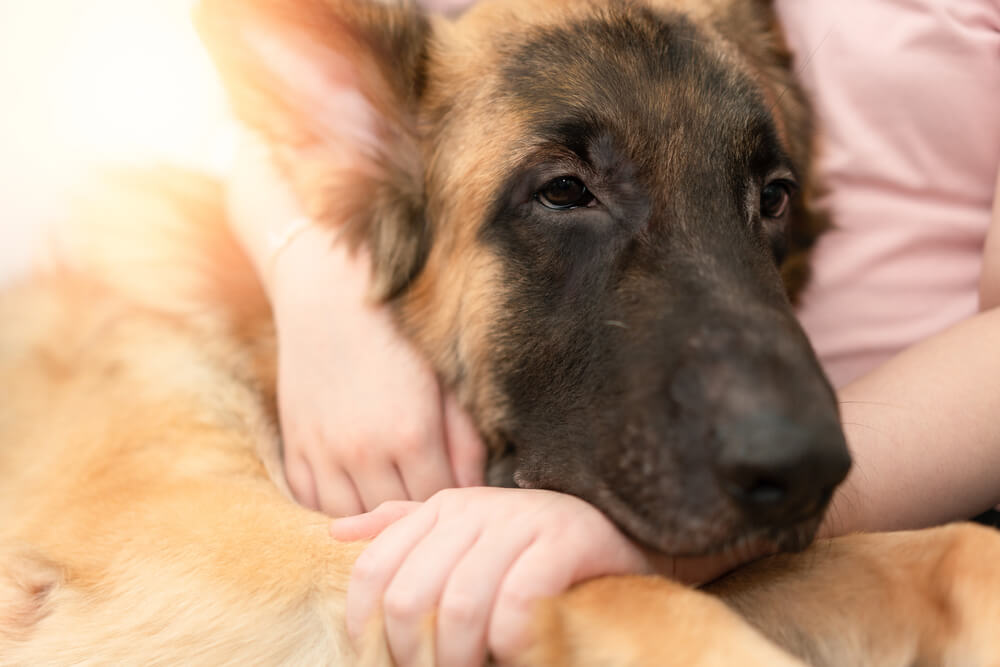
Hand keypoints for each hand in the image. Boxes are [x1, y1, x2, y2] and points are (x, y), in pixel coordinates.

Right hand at [226, 139, 485, 515]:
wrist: (330, 292)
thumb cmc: (401, 332)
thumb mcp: (445, 380)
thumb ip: (466, 439)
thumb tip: (480, 487)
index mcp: (412, 435)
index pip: (440, 500)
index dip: (454, 501)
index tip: (461, 497)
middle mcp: (365, 451)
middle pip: (398, 513)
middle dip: (417, 510)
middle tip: (428, 498)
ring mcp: (324, 451)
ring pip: (353, 516)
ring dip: (375, 511)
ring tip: (393, 495)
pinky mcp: (295, 445)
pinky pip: (312, 501)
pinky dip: (333, 503)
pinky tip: (354, 487)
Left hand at [331, 487, 652, 665]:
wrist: (611, 524)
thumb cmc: (525, 540)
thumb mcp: (461, 528)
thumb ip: (402, 528)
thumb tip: (337, 533)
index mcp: (441, 508)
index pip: (373, 569)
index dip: (366, 627)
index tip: (384, 660)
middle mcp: (473, 510)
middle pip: (410, 596)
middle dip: (415, 655)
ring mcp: (519, 523)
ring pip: (460, 606)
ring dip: (460, 659)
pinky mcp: (564, 541)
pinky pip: (517, 602)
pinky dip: (509, 643)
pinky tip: (515, 656)